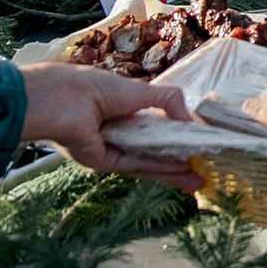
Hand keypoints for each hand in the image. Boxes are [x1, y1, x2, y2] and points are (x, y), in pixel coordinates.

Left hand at [15, 62, 201, 188]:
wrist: (63, 99)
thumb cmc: (95, 87)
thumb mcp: (140, 90)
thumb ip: (168, 100)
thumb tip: (190, 118)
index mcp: (123, 111)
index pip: (155, 127)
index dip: (176, 135)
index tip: (198, 142)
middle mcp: (118, 132)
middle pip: (154, 151)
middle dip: (178, 161)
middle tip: (202, 170)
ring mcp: (111, 149)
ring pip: (148, 162)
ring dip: (173, 171)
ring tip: (198, 180)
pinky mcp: (104, 163)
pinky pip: (136, 166)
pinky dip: (158, 168)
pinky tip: (179, 171)